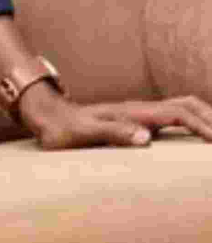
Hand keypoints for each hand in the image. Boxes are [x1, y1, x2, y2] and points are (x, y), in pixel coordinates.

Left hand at [17, 83, 211, 149]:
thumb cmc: (63, 129)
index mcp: (135, 112)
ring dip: (205, 116)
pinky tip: (197, 135)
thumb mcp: (84, 133)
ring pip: (183, 107)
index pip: (180, 114)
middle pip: (188, 104)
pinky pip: (173, 116)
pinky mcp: (136, 120)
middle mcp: (141, 109)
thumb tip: (146, 138)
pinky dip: (193, 121)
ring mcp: (140, 113)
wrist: (47, 117)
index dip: (204, 126)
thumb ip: (113, 132)